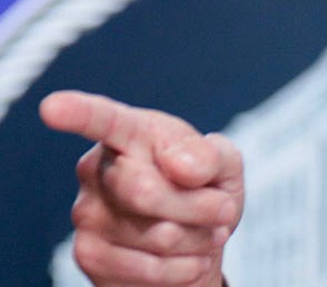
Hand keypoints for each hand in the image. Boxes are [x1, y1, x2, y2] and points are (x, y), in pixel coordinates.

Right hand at [40, 91, 243, 285]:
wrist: (198, 243)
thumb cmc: (207, 192)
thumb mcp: (224, 166)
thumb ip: (211, 155)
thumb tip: (177, 164)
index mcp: (132, 133)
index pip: (105, 120)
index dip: (79, 113)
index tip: (54, 106)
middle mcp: (98, 169)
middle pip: (146, 191)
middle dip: (200, 206)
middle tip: (223, 209)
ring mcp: (87, 213)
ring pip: (157, 235)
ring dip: (198, 238)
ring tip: (205, 231)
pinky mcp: (88, 255)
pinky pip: (149, 268)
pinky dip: (185, 267)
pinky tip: (191, 257)